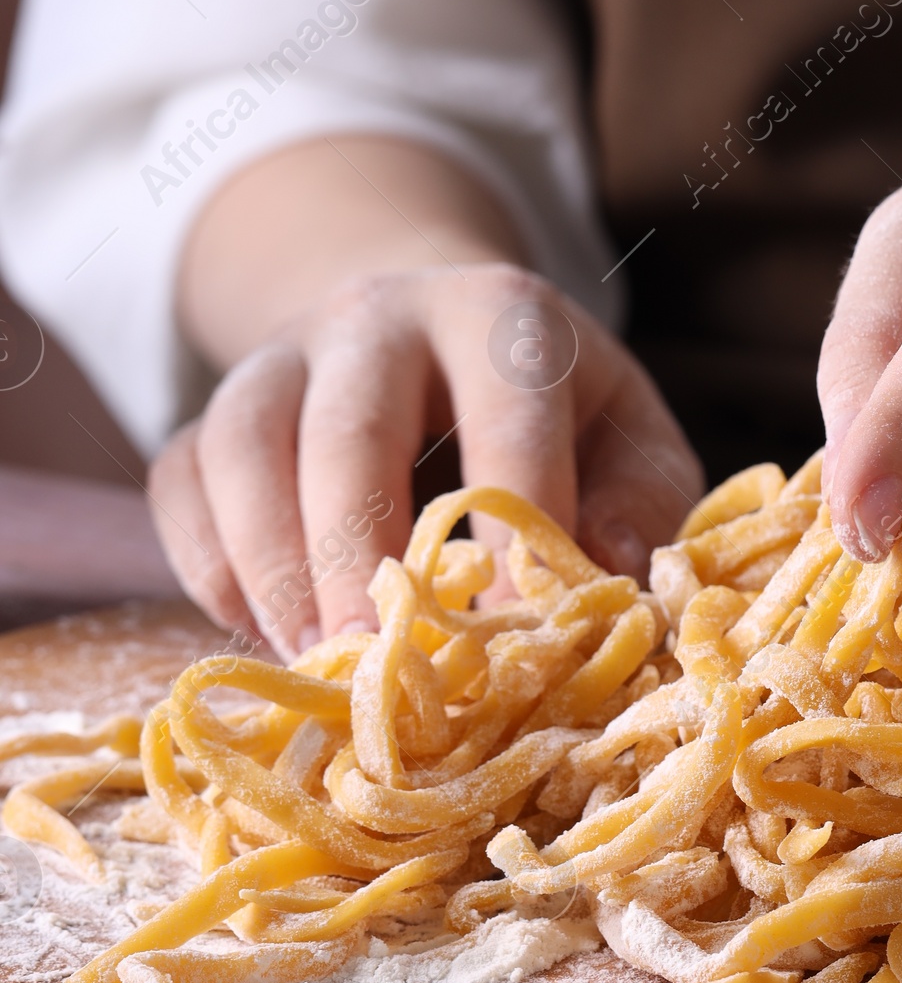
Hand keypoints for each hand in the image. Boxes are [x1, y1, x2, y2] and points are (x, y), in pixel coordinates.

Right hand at [148, 139, 701, 656]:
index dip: (511, 525)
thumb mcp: (629, 437)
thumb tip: (601, 579)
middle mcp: (378, 316)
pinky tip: (269, 636)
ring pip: (242, 449)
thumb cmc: (557, 413)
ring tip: (317, 668)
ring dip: (275, 570)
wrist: (435, 330)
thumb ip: (638, 504)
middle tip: (381, 666)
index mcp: (500, 314)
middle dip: (361, 559)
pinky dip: (213, 569)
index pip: (506, 415)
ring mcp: (280, 356)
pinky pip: (182, 483)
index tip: (514, 631)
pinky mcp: (210, 408)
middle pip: (348, 430)